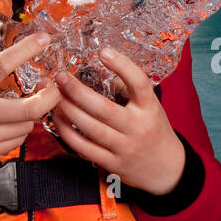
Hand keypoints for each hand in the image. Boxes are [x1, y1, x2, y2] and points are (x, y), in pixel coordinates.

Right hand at [0, 31, 60, 168]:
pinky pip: (15, 143)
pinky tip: (16, 121)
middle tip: (55, 86)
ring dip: (35, 114)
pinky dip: (20, 130)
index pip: (4, 65)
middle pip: (33, 108)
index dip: (27, 49)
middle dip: (52, 96)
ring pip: (28, 127)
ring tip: (35, 102)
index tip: (43, 39)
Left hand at [52, 47, 185, 194]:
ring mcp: (124, 147)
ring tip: (54, 96)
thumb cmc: (154, 130)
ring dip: (68, 110)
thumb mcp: (151, 107)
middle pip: (103, 108)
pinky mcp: (112, 164)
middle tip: (61, 77)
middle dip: (77, 91)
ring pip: (89, 128)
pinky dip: (67, 133)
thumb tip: (97, 70)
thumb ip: (127, 90)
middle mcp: (138, 127)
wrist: (166, 168)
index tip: (103, 52)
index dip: (122, 65)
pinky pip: (84, 148)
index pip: (139, 83)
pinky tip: (58, 120)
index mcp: (150, 108)